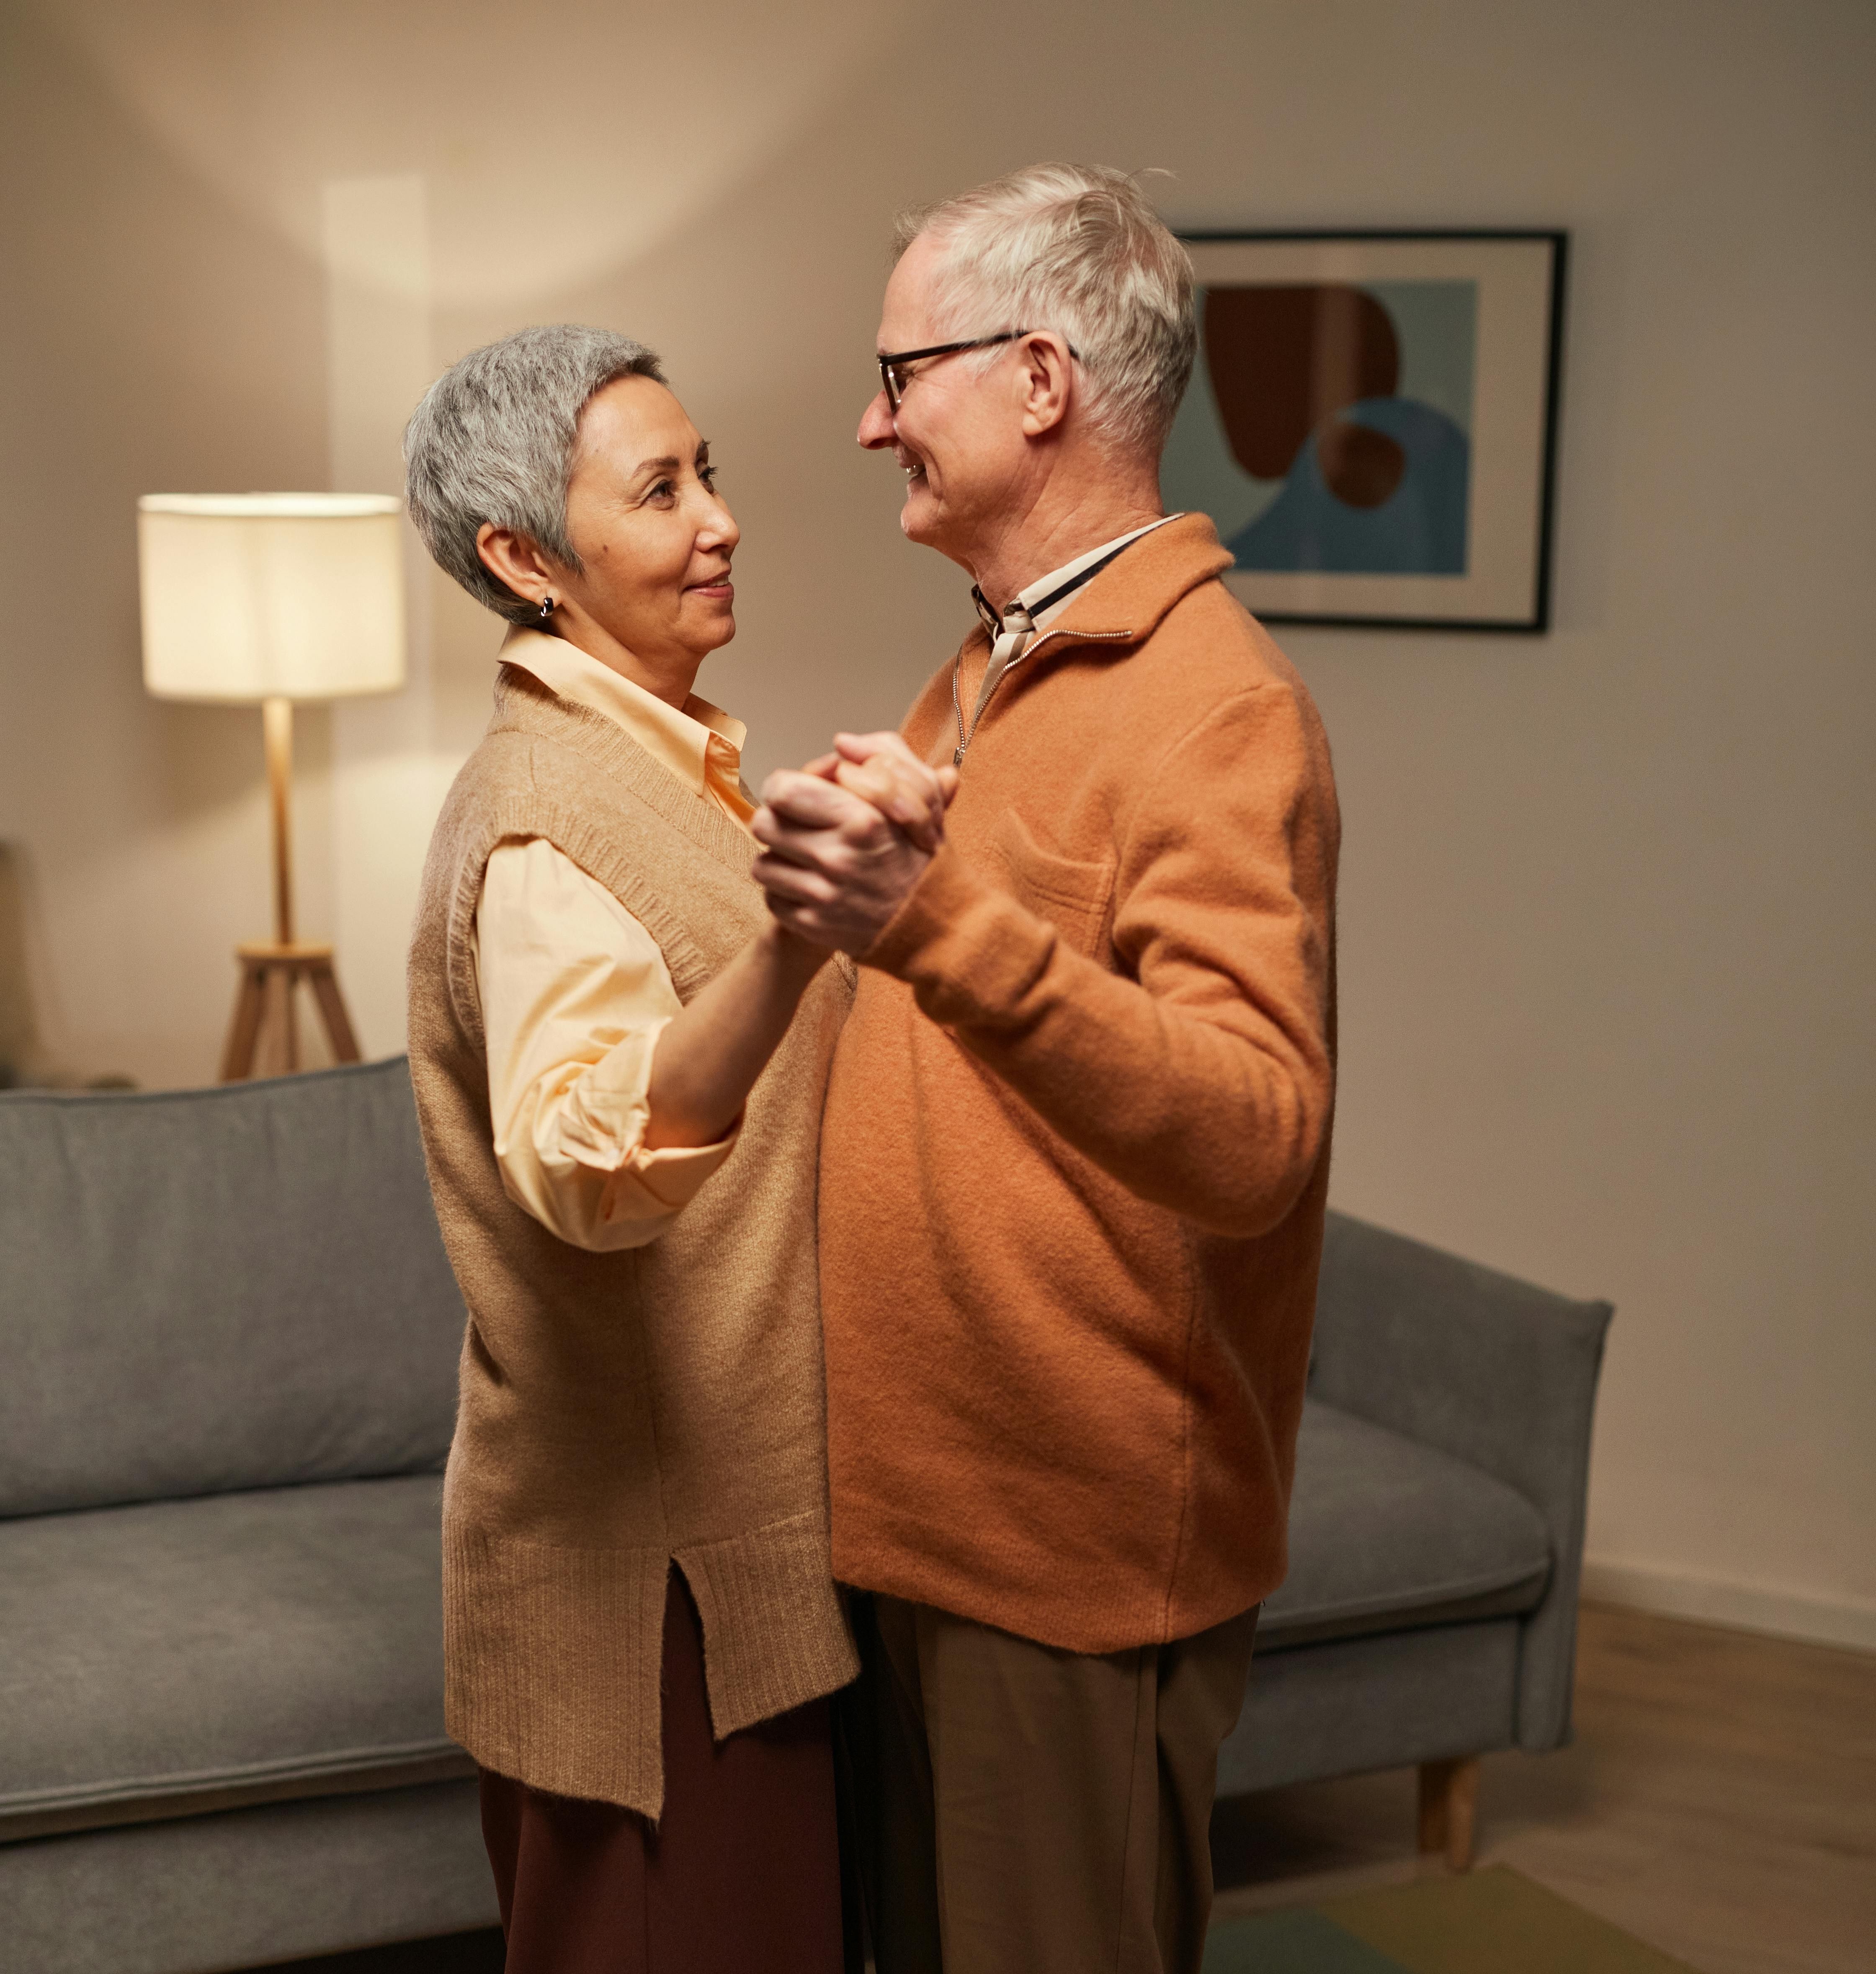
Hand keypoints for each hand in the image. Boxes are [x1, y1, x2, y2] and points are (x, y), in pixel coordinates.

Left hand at [752, 749, 947, 955]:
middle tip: (799, 827)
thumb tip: (842, 743)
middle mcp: (839, 858)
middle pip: (763, 824)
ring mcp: (824, 896)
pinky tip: (813, 888)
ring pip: (762, 864)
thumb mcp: (921, 796)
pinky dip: (787, 893)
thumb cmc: (924, 857)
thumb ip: (885, 755)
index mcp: (863, 819)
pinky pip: (772, 899)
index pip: (782, 789)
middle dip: (778, 822)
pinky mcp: (813, 926)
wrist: (938, 928)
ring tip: (808, 860)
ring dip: (781, 860)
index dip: (785, 787)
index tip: (798, 795)